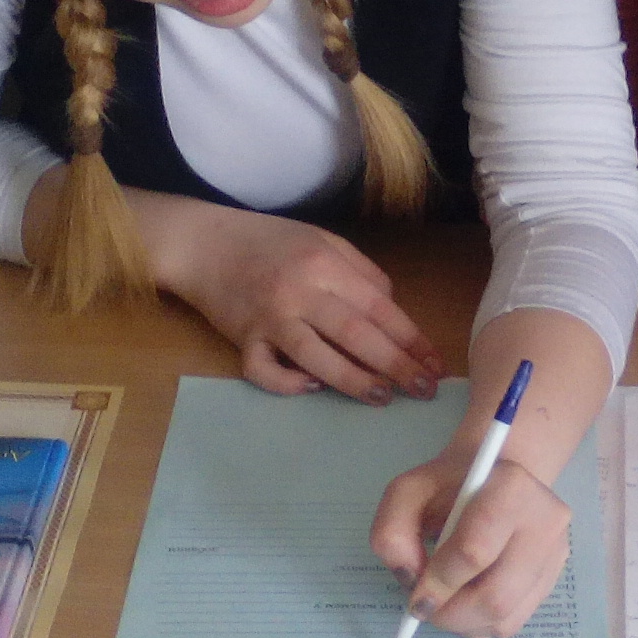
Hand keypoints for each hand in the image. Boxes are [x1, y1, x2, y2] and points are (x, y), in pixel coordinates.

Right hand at [143, 198, 444, 404]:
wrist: (203, 242)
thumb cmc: (269, 241)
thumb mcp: (321, 240)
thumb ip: (360, 271)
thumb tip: (391, 309)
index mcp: (324, 264)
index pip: (379, 307)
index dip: (411, 338)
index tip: (434, 363)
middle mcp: (300, 292)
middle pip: (357, 335)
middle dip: (396, 365)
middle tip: (424, 389)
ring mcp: (269, 318)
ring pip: (318, 358)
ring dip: (355, 381)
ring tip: (383, 397)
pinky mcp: (241, 339)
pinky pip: (265, 371)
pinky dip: (289, 384)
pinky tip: (311, 388)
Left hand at [370, 454, 569, 637]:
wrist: (493, 478)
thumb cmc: (449, 486)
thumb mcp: (407, 493)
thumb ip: (392, 531)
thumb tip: (409, 577)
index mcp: (512, 488)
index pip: (475, 551)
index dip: (440, 582)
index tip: (416, 594)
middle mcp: (546, 522)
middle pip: (496, 596)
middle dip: (450, 614)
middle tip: (425, 609)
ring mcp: (556, 554)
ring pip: (506, 618)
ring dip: (463, 624)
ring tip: (443, 603)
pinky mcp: (554, 579)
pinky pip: (514, 623)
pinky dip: (480, 625)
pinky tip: (465, 603)